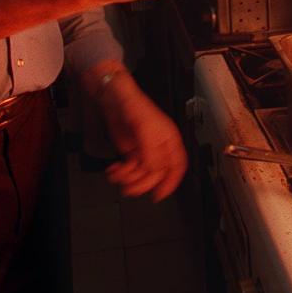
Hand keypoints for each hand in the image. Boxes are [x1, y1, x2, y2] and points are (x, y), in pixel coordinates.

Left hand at [91, 68, 187, 200]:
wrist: (114, 98)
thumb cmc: (134, 105)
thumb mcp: (146, 130)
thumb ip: (153, 153)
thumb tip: (156, 172)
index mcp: (169, 140)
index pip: (177, 166)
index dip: (172, 182)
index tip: (161, 194)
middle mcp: (158, 147)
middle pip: (157, 174)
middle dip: (143, 183)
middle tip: (131, 187)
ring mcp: (144, 149)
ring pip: (141, 174)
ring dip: (129, 179)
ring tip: (119, 176)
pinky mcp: (131, 151)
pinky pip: (129, 170)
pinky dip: (120, 174)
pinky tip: (114, 170)